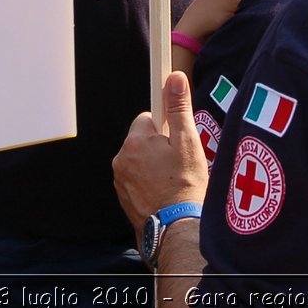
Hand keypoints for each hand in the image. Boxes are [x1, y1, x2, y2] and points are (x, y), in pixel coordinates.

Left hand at [114, 71, 208, 234]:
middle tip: (178, 160)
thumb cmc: (185, 186)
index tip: (172, 131)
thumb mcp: (187, 142)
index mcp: (135, 142)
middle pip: (141, 140)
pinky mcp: (124, 198)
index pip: (146, 118)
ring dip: (153, 165)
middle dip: (159, 146)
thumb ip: (178, 108)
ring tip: (174, 178)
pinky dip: (148, 182)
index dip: (164, 124)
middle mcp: (121, 160)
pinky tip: (165, 191)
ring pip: (139, 161)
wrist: (177, 229)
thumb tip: (174, 78)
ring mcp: (120, 181)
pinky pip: (136, 180)